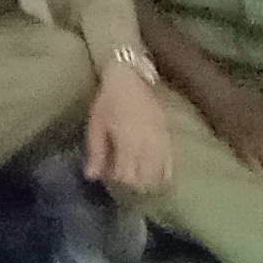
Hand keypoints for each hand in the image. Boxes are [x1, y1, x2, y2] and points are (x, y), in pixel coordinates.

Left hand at [85, 65, 171, 198]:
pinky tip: (151, 173)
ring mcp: (162, 146)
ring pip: (159, 178)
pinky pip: (170, 169)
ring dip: (146, 181)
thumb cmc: (109, 101)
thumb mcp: (96, 125)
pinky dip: (161, 176)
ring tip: (135, 174)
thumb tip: (92, 177)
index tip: (108, 173)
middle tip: (121, 174)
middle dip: (131, 183)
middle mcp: (148, 148)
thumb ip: (96, 153)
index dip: (116, 180)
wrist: (131, 80)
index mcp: (128, 144)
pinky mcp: (169, 142)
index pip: (126, 177)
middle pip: (144, 182)